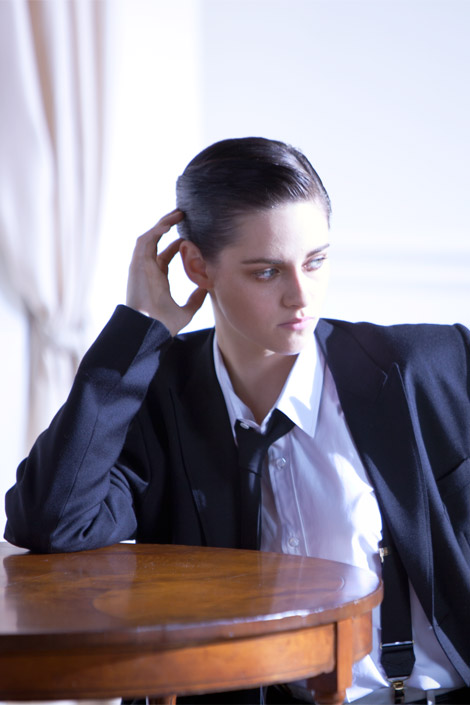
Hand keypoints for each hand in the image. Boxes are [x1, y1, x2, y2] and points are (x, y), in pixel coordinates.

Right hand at [126, 210, 206, 335]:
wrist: (148, 328)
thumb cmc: (162, 324)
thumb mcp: (186, 312)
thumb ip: (195, 301)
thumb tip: (206, 290)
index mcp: (157, 279)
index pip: (165, 256)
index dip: (176, 245)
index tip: (189, 238)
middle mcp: (147, 270)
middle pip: (156, 242)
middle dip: (168, 228)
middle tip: (184, 216)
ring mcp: (141, 265)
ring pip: (151, 237)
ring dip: (163, 224)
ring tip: (178, 213)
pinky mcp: (138, 263)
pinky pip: (146, 240)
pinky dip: (156, 230)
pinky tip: (169, 223)